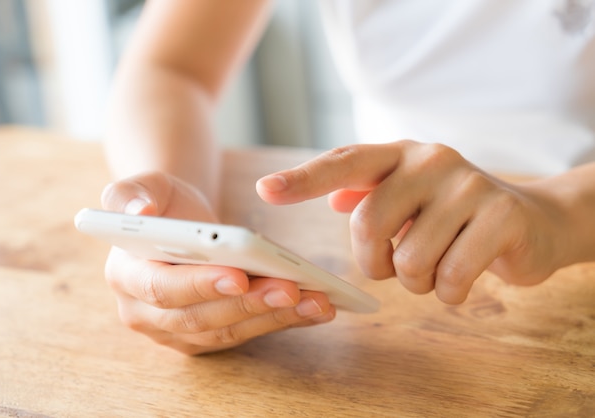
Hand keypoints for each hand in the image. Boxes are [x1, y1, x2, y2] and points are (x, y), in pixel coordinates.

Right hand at [102, 172, 334, 354]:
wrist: (180, 225)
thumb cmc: (165, 203)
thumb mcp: (145, 186)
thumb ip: (130, 193)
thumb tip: (139, 212)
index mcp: (126, 276)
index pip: (161, 288)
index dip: (200, 286)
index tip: (239, 275)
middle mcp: (145, 314)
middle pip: (200, 316)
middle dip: (249, 304)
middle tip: (291, 288)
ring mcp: (176, 331)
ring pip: (228, 331)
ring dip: (273, 317)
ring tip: (314, 299)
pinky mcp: (206, 337)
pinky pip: (246, 333)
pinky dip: (283, 322)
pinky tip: (316, 309)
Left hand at [256, 142, 570, 303]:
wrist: (530, 220)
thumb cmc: (452, 214)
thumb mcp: (410, 196)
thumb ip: (370, 193)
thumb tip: (333, 199)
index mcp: (400, 154)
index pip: (344, 161)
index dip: (303, 179)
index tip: (266, 191)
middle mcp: (431, 160)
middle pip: (367, 224)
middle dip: (373, 263)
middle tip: (392, 268)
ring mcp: (469, 185)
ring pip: (409, 260)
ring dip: (416, 282)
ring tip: (435, 269)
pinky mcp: (501, 216)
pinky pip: (450, 277)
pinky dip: (448, 292)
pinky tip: (460, 279)